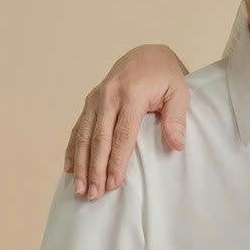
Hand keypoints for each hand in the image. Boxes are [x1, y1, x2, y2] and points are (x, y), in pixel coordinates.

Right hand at [65, 45, 190, 197]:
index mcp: (131, 95)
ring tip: (80, 188)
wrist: (147, 55)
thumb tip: (176, 145)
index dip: (116, 161)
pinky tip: (70, 169)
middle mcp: (108, 96)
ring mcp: (96, 98)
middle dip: (95, 169)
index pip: (122, 135)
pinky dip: (72, 149)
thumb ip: (176, 119)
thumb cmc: (165, 77)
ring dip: (81, 164)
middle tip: (93, 194)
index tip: (113, 184)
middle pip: (99, 138)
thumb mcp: (179, 93)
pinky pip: (78, 128)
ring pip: (83, 135)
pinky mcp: (90, 101)